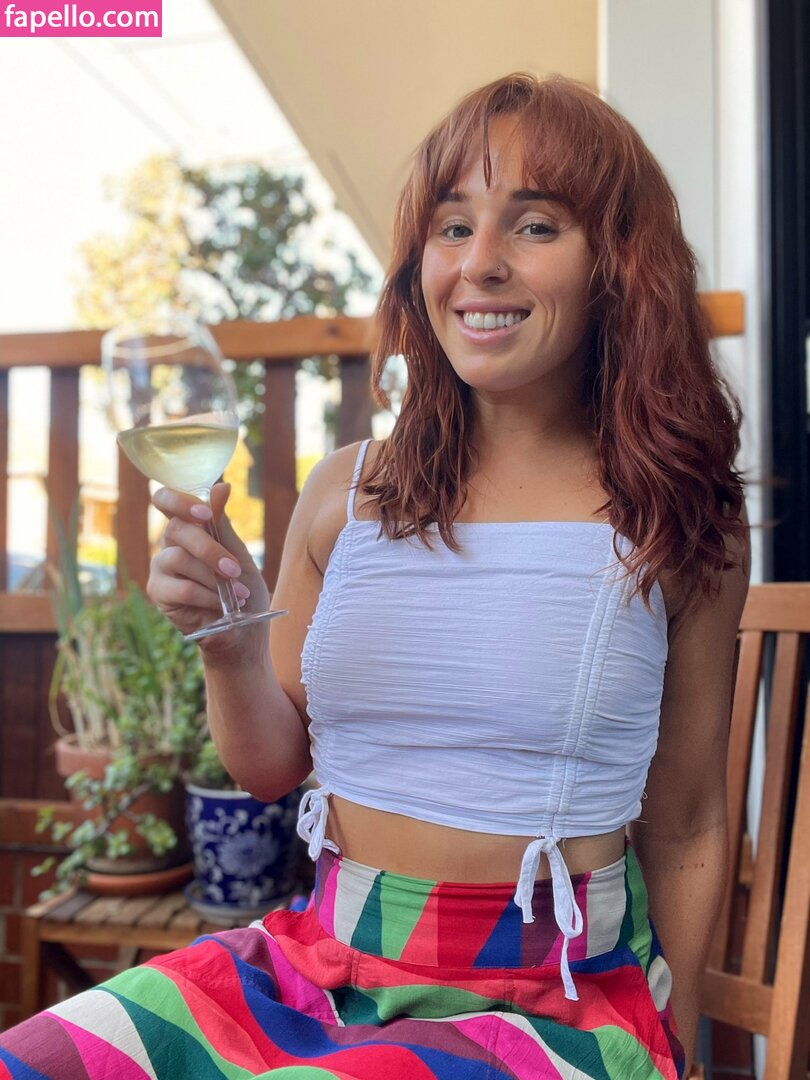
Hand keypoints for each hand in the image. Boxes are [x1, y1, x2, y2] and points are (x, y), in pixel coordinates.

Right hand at [149, 483, 270, 654]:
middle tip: (234, 569)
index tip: (204, 513)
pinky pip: (180, 587)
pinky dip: (206, 595)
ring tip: (237, 593)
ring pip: (180, 559)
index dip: (179, 501)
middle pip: (177, 530)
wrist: (242, 628)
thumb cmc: (240, 587)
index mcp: (187, 527)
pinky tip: (220, 604)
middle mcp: (169, 543)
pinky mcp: (158, 591)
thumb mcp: (237, 552)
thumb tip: (222, 485)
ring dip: (213, 577)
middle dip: (210, 550)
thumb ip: (222, 523)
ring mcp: (161, 567)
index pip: (166, 500)